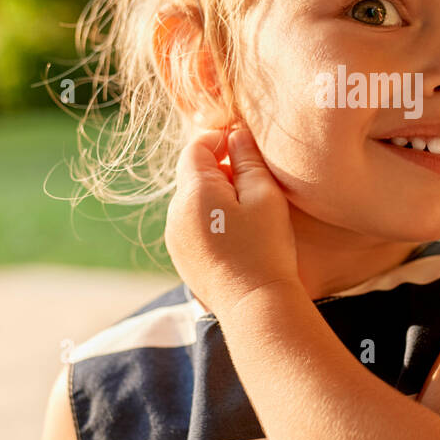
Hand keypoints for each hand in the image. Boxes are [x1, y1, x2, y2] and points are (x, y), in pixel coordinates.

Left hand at [164, 122, 302, 319]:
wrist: (254, 304)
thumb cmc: (264, 247)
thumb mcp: (264, 195)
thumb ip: (247, 159)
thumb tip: (236, 135)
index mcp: (193, 191)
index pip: (196, 147)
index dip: (219, 139)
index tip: (244, 145)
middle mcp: (175, 212)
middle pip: (192, 174)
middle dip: (219, 169)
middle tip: (253, 180)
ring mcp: (174, 237)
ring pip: (192, 200)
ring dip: (215, 195)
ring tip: (248, 211)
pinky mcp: (181, 256)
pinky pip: (191, 224)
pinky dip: (210, 218)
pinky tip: (237, 234)